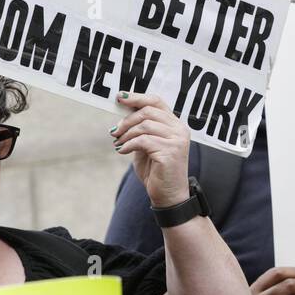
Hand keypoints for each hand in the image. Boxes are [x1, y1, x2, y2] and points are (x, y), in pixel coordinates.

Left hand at [110, 91, 190, 207]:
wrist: (168, 196)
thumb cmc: (156, 172)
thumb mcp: (146, 146)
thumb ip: (140, 130)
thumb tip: (122, 114)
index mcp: (175, 125)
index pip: (156, 102)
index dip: (137, 97)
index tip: (119, 97)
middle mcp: (179, 130)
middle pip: (148, 111)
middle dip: (127, 120)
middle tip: (114, 131)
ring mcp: (176, 141)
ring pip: (144, 125)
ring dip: (126, 134)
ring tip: (118, 143)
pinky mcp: (170, 152)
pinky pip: (142, 141)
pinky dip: (128, 144)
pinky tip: (122, 151)